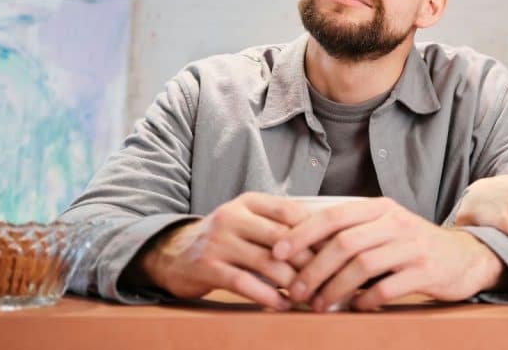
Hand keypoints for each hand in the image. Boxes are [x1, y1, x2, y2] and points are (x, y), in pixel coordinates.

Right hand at [134, 192, 315, 308]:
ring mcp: (218, 241)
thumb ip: (278, 224)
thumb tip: (325, 240)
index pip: (290, 211)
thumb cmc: (224, 239)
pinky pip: (244, 283)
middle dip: (308, 261)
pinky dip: (267, 296)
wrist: (174, 254)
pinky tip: (281, 305)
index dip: (314, 231)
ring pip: (266, 262)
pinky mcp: (207, 267)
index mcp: (248, 202)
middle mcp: (232, 216)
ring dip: (291, 282)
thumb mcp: (248, 220)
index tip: (333, 250)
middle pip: (282, 237)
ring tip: (308, 296)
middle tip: (327, 278)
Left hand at [272, 197, 503, 311]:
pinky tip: (355, 308)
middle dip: (314, 268)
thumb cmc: (412, 246)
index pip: (333, 215)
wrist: (464, 257)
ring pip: (363, 264)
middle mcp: (395, 222)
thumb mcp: (384, 228)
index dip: (302, 233)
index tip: (278, 252)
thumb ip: (351, 233)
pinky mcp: (426, 270)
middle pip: (344, 242)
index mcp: (379, 208)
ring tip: (320, 305)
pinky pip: (388, 285)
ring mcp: (412, 245)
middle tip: (295, 291)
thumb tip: (300, 248)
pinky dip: (366, 298)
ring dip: (335, 288)